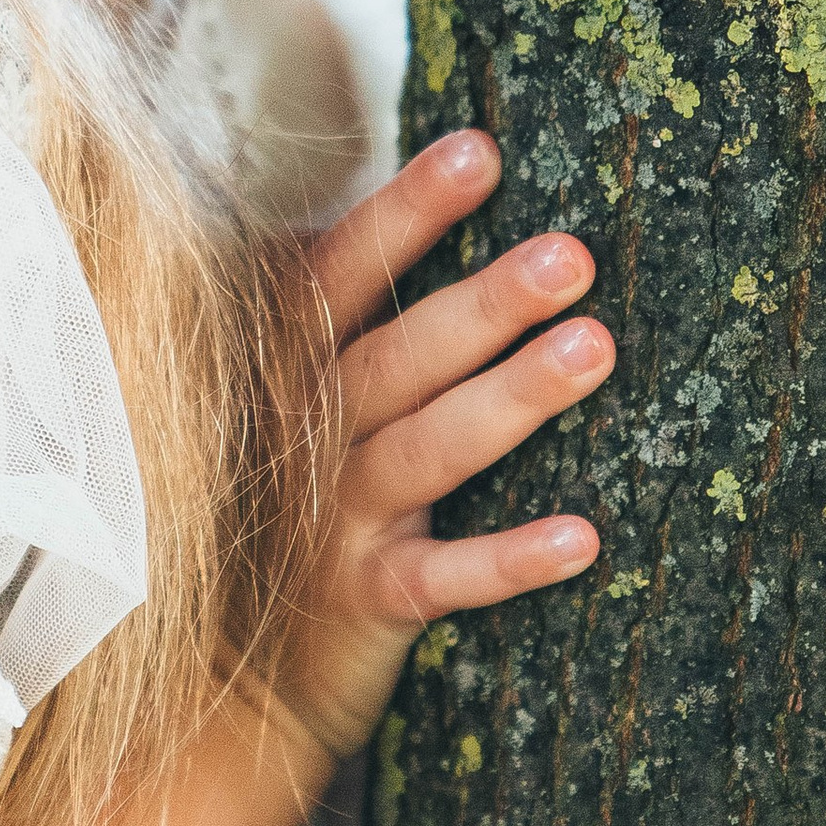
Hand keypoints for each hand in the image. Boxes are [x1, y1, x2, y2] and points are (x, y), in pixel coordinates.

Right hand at [269, 132, 611, 768]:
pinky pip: (444, 579)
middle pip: (399, 354)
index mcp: (291, 368)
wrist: (229, 672)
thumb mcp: (286, 395)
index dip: (406, 213)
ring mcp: (334, 518)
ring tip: (596, 348)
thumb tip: (402, 198)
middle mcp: (309, 433)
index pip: (342, 273)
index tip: (480, 153)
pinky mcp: (365, 600)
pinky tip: (582, 538)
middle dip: (483, 301)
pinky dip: (508, 560)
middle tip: (572, 254)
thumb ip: (333, 317)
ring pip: (429, 450)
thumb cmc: (284, 501)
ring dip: (511, 399)